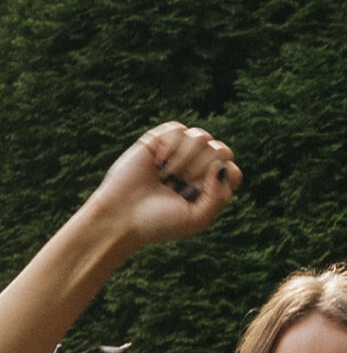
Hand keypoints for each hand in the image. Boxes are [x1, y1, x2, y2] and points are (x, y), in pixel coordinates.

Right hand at [88, 122, 240, 250]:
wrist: (120, 218)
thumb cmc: (156, 223)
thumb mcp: (196, 220)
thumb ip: (220, 196)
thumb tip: (221, 165)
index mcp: (207, 188)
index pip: (233, 171)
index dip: (221, 179)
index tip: (198, 194)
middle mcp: (196, 168)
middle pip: (221, 151)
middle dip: (200, 170)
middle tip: (178, 186)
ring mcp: (179, 152)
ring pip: (202, 137)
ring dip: (185, 159)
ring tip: (166, 175)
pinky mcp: (159, 140)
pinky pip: (179, 129)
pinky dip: (170, 146)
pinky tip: (159, 161)